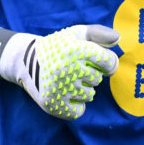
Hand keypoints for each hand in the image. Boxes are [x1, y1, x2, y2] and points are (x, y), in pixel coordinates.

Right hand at [0, 24, 119, 119]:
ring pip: (89, 95)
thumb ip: (98, 33)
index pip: (108, 62)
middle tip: (74, 69)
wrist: (25, 61)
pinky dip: (76, 106)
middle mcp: (67, 68)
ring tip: (67, 81)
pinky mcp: (53, 104)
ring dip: (83, 90)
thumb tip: (118, 40)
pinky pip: (79, 111)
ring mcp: (59, 87)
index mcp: (75, 49)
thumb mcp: (76, 33)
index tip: (100, 63)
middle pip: (98, 80)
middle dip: (90, 75)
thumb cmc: (58, 46)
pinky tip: (65, 94)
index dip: (107, 63)